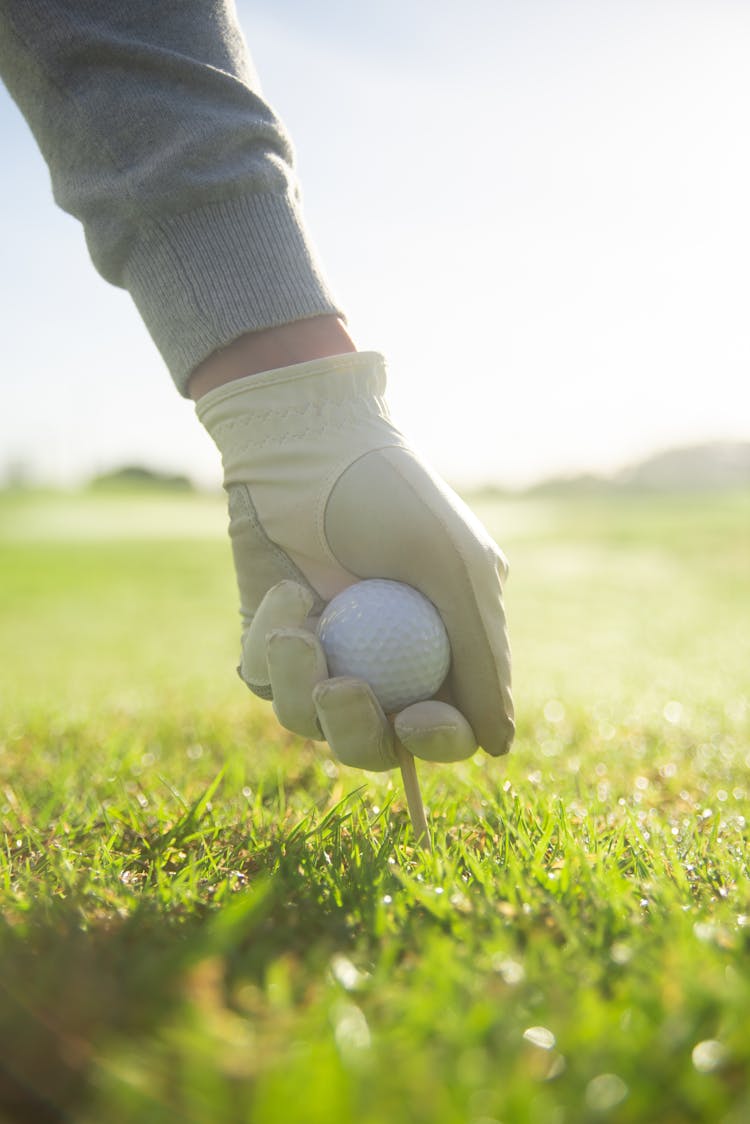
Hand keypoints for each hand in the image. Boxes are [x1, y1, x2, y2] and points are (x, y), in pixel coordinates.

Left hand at [197, 352, 513, 770]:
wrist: (310, 445)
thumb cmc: (394, 499)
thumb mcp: (456, 569)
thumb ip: (482, 656)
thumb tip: (498, 747)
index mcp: (442, 652)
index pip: (446, 728)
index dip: (436, 740)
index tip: (416, 719)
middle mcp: (384, 664)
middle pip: (374, 744)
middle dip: (356, 730)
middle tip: (340, 689)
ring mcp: (326, 655)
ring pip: (309, 721)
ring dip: (301, 685)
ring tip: (298, 629)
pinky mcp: (272, 642)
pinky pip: (264, 680)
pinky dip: (271, 646)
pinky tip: (286, 592)